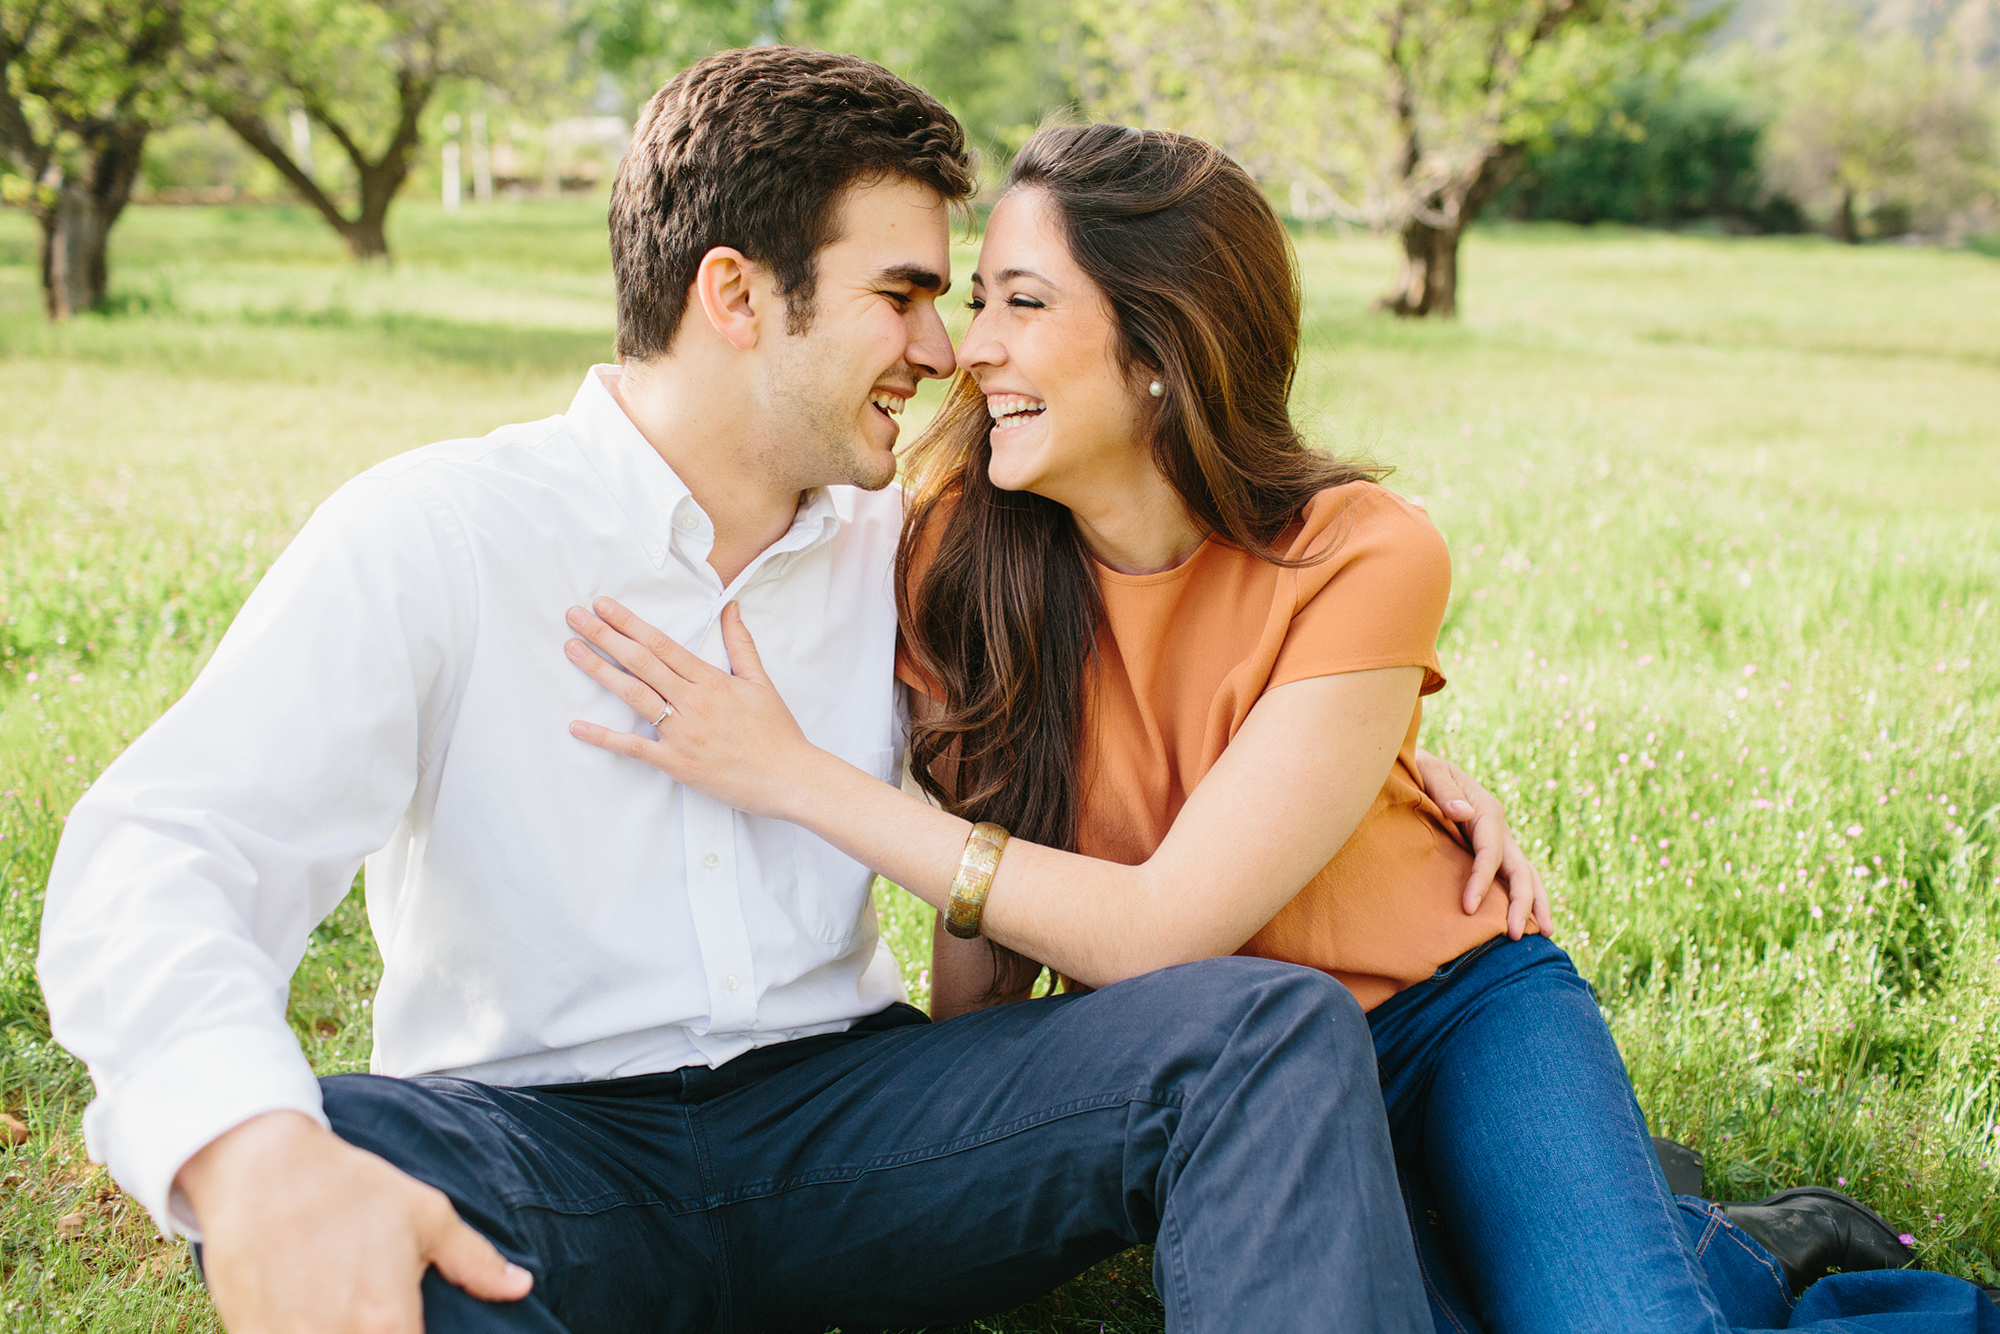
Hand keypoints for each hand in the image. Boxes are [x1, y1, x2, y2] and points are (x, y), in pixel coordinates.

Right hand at [176, 1110, 531, 1332]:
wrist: (257, 1168)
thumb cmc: (347, 1187)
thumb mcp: (424, 1214)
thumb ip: (475, 1261)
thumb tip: (521, 1286)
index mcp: (387, 1321)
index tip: (412, 1326)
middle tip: (380, 1317)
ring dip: (339, 1333)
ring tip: (341, 1311)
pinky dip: (298, 1332)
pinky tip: (307, 1314)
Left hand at [565, 598, 813, 818]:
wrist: (790, 777)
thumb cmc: (776, 732)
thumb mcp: (761, 682)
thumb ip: (740, 643)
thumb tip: (731, 607)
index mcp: (712, 680)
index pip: (662, 644)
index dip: (629, 622)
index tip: (604, 605)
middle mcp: (693, 702)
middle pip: (641, 662)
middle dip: (604, 636)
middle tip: (574, 616)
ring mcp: (683, 733)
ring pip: (634, 695)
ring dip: (599, 671)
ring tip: (572, 650)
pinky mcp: (677, 763)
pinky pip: (634, 748)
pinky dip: (604, 737)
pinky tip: (577, 726)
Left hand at [1411, 748, 1551, 939]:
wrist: (1421, 768)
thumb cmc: (1421, 769)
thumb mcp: (1430, 772)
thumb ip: (1445, 792)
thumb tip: (1464, 813)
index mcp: (1487, 810)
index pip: (1490, 853)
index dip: (1481, 881)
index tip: (1469, 908)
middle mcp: (1499, 828)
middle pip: (1521, 869)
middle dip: (1524, 903)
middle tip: (1518, 935)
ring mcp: (1499, 840)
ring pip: (1526, 874)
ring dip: (1535, 904)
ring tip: (1545, 933)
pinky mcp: (1492, 849)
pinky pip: (1512, 876)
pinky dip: (1524, 898)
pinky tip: (1528, 920)